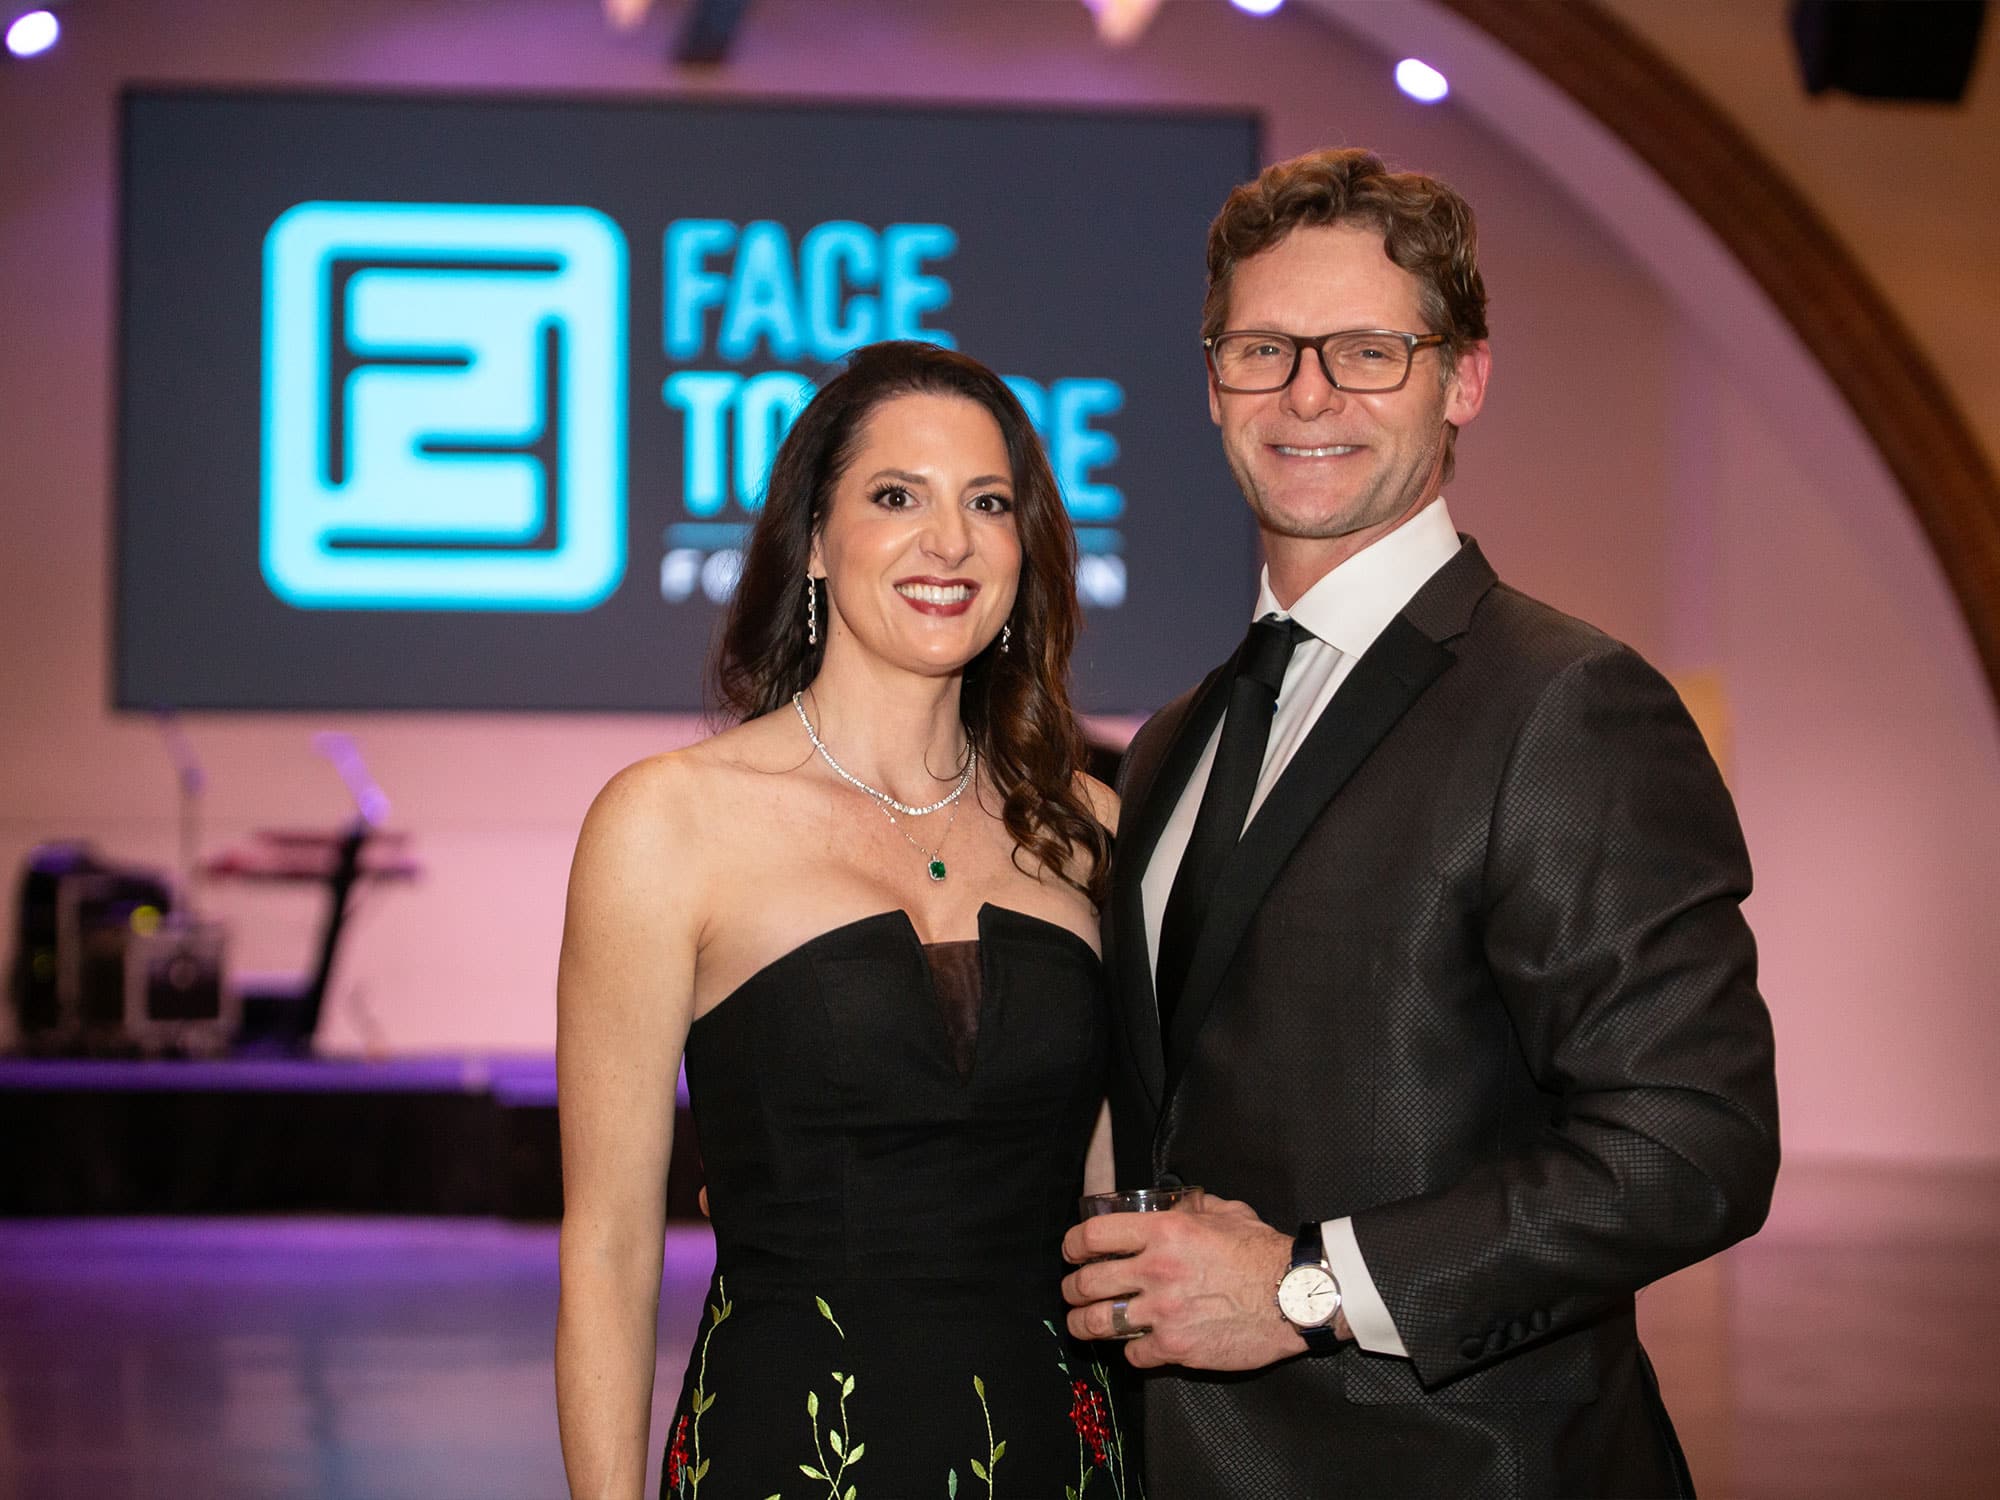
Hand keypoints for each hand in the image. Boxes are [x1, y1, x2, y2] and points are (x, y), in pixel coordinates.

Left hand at [1059, 1195, 1319, 1369]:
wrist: (1296, 1296)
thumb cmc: (1264, 1252)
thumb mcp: (1227, 1212)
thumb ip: (1194, 1206)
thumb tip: (1175, 1201)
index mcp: (1165, 1231)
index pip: (1094, 1234)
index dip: (1073, 1244)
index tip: (1072, 1252)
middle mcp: (1157, 1270)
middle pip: (1087, 1282)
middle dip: (1071, 1288)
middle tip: (1072, 1291)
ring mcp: (1165, 1312)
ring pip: (1098, 1323)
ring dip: (1083, 1324)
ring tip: (1082, 1323)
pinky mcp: (1177, 1348)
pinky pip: (1134, 1354)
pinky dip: (1131, 1351)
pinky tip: (1136, 1346)